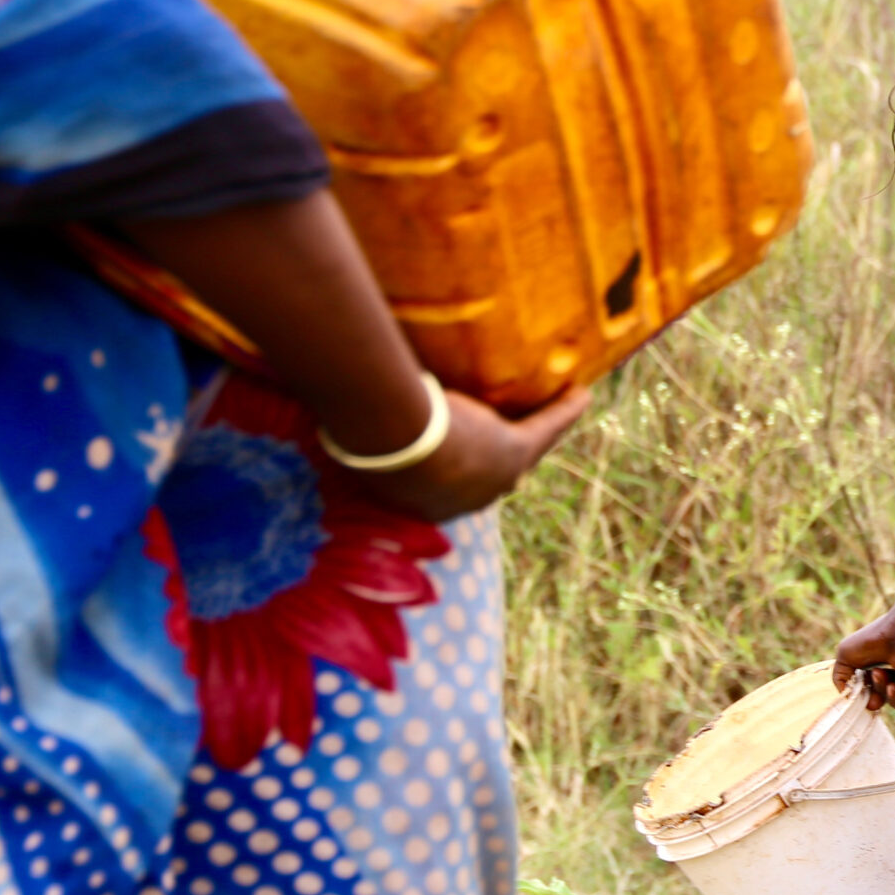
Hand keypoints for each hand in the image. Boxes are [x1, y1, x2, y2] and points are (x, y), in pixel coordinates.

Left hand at [341, 387, 591, 521]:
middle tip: (498, 430)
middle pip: (484, 472)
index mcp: (421, 501)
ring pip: (517, 450)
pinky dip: (562, 411)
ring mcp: (489, 480)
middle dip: (492, 457)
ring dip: (535, 432)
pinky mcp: (512, 451)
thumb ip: (345, 421)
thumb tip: (315, 397)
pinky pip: (543, 428)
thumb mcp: (350, 433)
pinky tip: (580, 394)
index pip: (442, 479)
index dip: (448, 458)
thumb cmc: (360, 435)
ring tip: (548, 411)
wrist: (389, 439)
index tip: (446, 439)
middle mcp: (461, 500)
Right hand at [834, 613, 894, 711]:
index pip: (868, 685)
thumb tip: (844, 695)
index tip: (853, 692)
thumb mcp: (845, 656)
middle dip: (870, 696)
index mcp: (878, 660)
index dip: (859, 691)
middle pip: (879, 694)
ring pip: (892, 696)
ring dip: (881, 690)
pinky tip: (892, 687)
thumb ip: (840, 677)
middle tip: (867, 694)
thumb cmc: (872, 641)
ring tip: (880, 673)